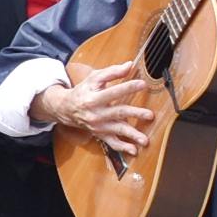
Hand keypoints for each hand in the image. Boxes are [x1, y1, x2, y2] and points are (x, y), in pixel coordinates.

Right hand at [36, 62, 153, 153]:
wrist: (66, 109)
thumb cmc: (83, 91)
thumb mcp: (94, 78)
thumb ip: (112, 72)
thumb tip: (130, 65)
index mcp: (94, 98)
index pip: (113, 92)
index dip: (128, 87)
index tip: (142, 84)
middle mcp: (96, 113)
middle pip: (118, 113)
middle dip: (134, 114)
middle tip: (149, 114)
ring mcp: (98, 125)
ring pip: (117, 130)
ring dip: (132, 135)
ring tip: (144, 140)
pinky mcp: (100, 134)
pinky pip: (112, 142)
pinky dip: (122, 147)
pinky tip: (134, 150)